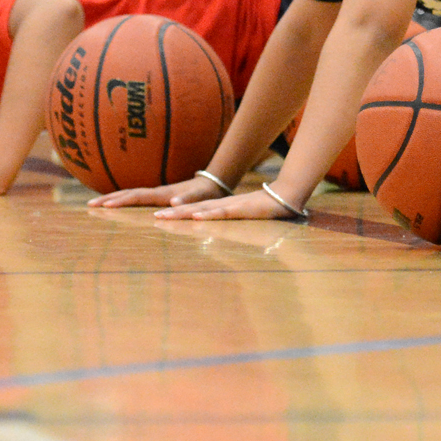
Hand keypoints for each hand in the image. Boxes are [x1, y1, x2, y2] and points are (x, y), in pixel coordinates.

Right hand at [89, 174, 222, 207]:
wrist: (212, 183)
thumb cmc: (207, 193)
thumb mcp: (200, 197)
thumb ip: (189, 200)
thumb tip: (173, 203)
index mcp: (163, 193)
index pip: (138, 196)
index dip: (122, 201)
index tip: (106, 205)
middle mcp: (157, 192)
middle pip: (128, 193)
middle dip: (109, 198)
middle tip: (89, 204)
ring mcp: (156, 193)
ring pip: (130, 194)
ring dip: (112, 198)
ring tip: (95, 203)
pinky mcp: (157, 196)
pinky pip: (136, 197)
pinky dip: (122, 199)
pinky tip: (114, 204)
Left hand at [152, 187, 302, 221]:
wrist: (286, 196)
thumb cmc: (266, 210)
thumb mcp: (244, 221)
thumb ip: (232, 228)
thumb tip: (218, 243)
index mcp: (221, 208)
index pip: (194, 210)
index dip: (176, 213)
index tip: (158, 216)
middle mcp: (222, 206)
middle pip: (192, 208)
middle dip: (172, 213)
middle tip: (153, 216)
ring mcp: (231, 206)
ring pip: (202, 209)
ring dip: (183, 212)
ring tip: (164, 215)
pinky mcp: (242, 209)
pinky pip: (222, 212)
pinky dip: (208, 214)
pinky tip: (196, 215)